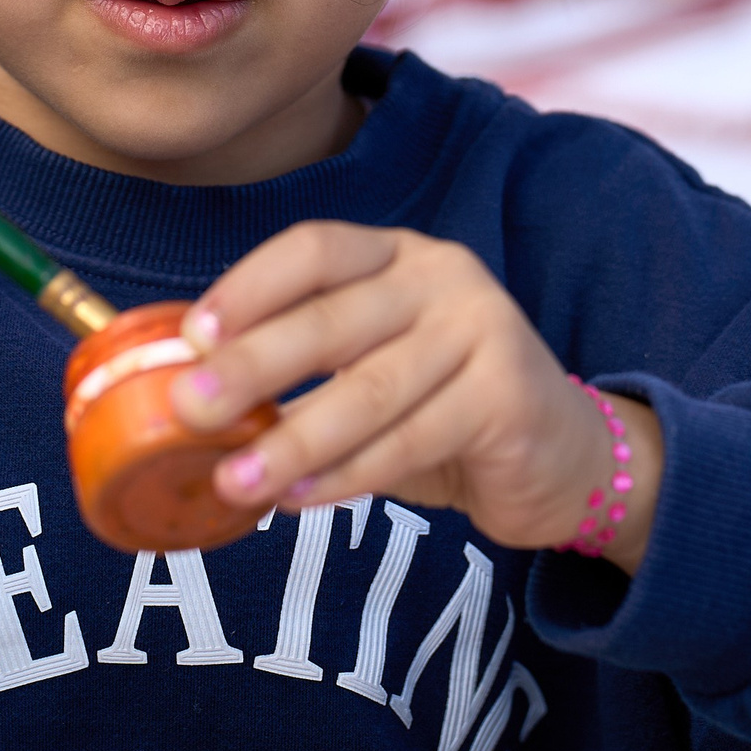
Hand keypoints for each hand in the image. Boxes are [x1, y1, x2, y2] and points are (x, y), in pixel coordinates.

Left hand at [170, 222, 661, 568]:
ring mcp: (483, 331)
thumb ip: (304, 362)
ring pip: (368, 391)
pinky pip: (410, 443)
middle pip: (332, 320)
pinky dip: (347, 476)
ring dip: (292, 441)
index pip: (314, 249)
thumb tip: (189, 386)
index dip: (250, 287)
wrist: (562, 458)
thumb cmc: (439, 409)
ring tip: (234, 481)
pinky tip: (298, 501)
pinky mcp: (509, 397)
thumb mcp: (372, 364)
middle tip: (188, 412)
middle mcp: (443, 277)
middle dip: (252, 368)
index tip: (192, 335)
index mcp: (397, 254)